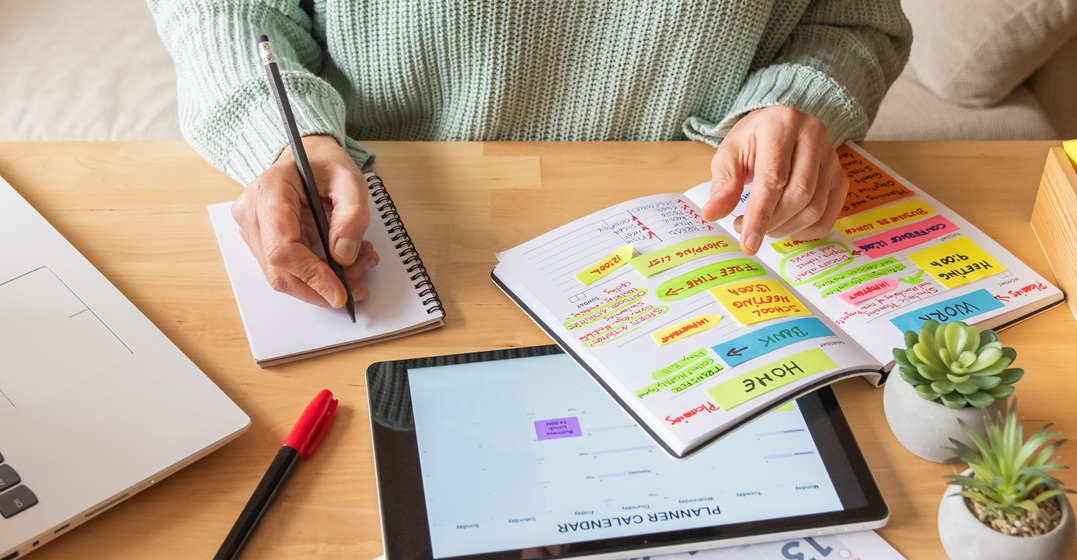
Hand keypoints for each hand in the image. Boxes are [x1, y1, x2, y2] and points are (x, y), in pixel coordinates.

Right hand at [231, 134, 378, 307]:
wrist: (307, 159)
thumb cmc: (324, 165)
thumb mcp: (350, 180)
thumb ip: (352, 215)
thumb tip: (343, 255)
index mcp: (269, 191)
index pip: (282, 248)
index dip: (311, 276)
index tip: (339, 292)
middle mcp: (251, 213)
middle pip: (279, 271)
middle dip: (320, 288)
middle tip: (357, 289)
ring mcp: (252, 230)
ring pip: (282, 277)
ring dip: (321, 284)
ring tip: (357, 267)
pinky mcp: (261, 243)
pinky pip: (286, 271)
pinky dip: (316, 276)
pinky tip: (342, 265)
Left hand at [701, 106, 847, 254]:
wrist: (778, 128)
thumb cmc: (751, 142)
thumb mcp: (729, 156)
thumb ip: (723, 184)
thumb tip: (712, 214)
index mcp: (782, 124)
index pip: (774, 177)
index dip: (760, 214)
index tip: (748, 241)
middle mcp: (814, 135)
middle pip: (799, 195)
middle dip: (772, 222)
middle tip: (747, 230)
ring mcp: (833, 156)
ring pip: (815, 207)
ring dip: (786, 228)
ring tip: (763, 226)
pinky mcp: (841, 175)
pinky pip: (828, 215)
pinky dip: (805, 231)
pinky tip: (785, 226)